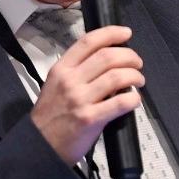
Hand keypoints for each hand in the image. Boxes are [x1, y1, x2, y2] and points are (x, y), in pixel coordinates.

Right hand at [30, 25, 144, 164]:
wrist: (40, 145)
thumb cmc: (50, 116)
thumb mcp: (54, 85)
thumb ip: (76, 71)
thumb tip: (106, 62)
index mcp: (61, 69)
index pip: (89, 41)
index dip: (111, 33)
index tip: (126, 33)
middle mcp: (70, 81)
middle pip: (108, 56)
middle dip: (129, 56)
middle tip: (137, 62)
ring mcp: (80, 99)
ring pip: (117, 76)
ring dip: (135, 75)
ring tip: (138, 80)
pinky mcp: (90, 118)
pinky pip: (120, 102)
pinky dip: (133, 99)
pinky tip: (135, 100)